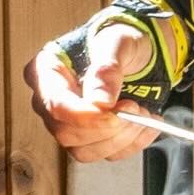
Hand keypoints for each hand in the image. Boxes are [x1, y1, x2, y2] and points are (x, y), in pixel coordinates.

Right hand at [24, 19, 163, 162]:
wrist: (139, 52)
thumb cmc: (121, 40)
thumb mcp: (118, 41)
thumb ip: (107, 67)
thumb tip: (99, 102)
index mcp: (47, 70)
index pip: (55, 104)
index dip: (83, 115)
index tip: (114, 113)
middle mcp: (50, 100)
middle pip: (66, 133)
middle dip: (107, 127)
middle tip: (135, 106)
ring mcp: (67, 122)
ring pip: (84, 151)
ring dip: (121, 137)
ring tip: (143, 111)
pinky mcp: (88, 138)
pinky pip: (105, 154)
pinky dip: (132, 143)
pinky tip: (146, 122)